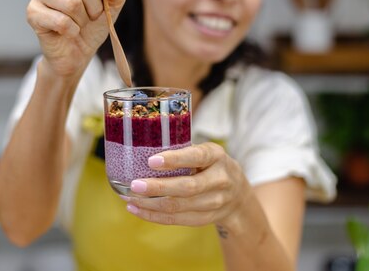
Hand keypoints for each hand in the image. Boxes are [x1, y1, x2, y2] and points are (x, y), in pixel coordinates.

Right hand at [27, 0, 130, 76]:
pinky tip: (69, 32)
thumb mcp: (112, 5)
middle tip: (91, 17)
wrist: (77, 52)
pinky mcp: (33, 13)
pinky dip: (72, 31)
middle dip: (94, 7)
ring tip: (79, 24)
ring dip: (82, 20)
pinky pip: (61, 21)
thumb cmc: (92, 26)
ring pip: (71, 3)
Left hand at [123, 142, 251, 227]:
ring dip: (150, 204)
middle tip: (134, 185)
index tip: (151, 160)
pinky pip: (176, 220)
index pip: (196, 157)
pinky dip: (153, 216)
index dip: (174, 160)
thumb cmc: (212, 166)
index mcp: (216, 156)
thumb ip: (184, 152)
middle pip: (187, 187)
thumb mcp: (206, 152)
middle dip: (158, 187)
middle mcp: (220, 180)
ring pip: (179, 206)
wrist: (239, 196)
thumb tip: (142, 148)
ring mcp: (215, 202)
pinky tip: (136, 209)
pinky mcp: (205, 219)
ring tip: (129, 197)